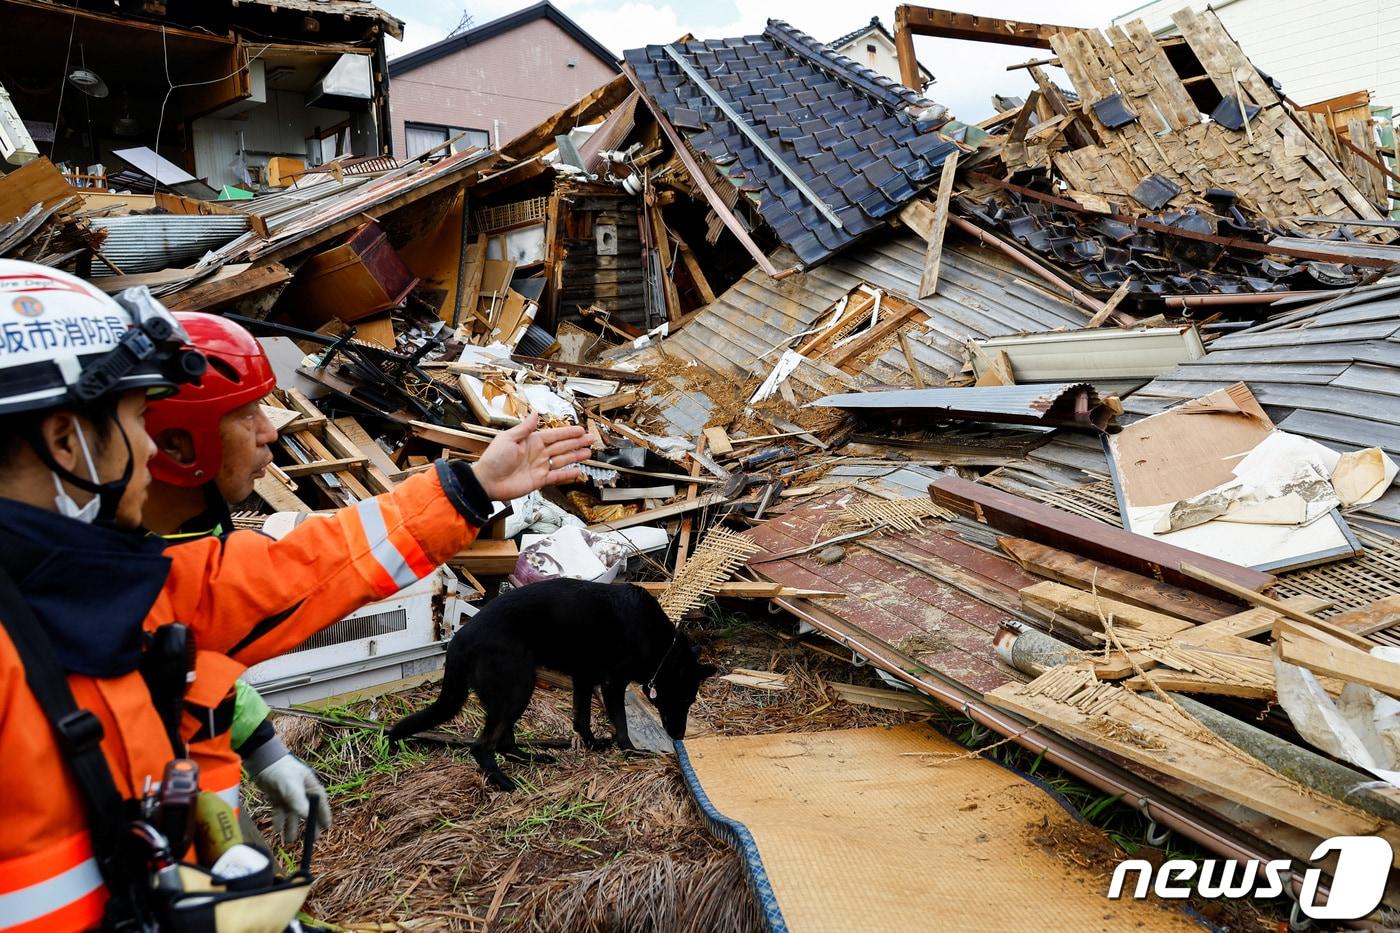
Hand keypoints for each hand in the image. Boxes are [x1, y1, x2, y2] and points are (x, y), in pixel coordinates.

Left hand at [253, 754, 331, 841]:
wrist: (262, 760)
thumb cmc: (282, 770)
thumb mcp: (291, 786)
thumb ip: (299, 802)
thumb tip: (307, 817)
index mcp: (310, 786)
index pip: (320, 803)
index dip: (324, 815)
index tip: (327, 827)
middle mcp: (301, 791)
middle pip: (307, 811)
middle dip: (308, 825)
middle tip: (310, 840)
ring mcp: (289, 795)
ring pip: (292, 814)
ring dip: (291, 826)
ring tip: (289, 841)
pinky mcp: (277, 796)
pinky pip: (280, 812)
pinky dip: (279, 821)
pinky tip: (277, 830)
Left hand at [472, 412, 591, 500]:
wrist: (487, 481)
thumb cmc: (494, 459)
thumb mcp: (508, 438)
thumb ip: (525, 428)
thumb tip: (535, 413)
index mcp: (531, 441)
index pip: (554, 435)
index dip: (568, 432)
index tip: (580, 430)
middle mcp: (538, 453)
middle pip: (562, 446)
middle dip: (577, 442)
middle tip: (590, 439)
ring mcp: (539, 467)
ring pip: (562, 460)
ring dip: (575, 456)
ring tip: (588, 452)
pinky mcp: (539, 480)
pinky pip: (556, 476)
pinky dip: (567, 474)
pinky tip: (577, 471)